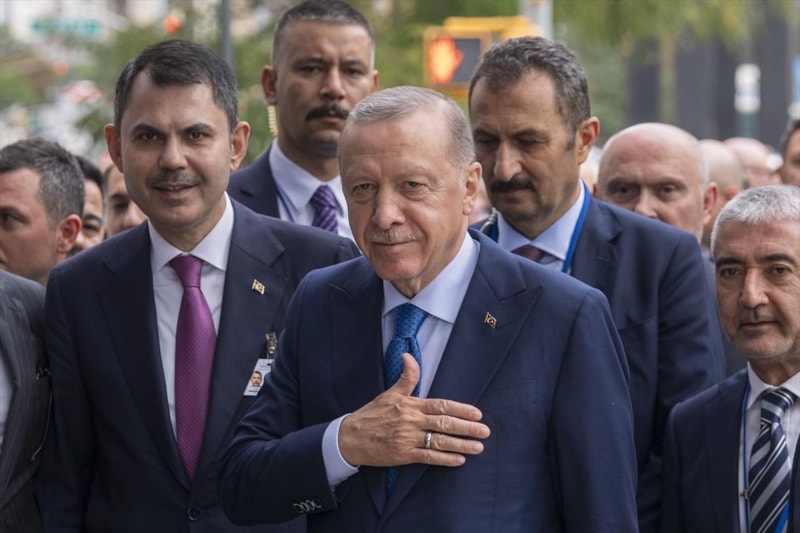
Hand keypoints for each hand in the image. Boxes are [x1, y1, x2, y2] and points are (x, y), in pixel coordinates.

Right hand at [338, 354, 489, 467]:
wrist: (350, 437)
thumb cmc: (372, 414)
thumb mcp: (389, 393)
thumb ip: (406, 377)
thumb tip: (408, 356)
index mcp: (410, 404)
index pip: (441, 405)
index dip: (460, 409)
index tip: (477, 413)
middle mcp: (411, 421)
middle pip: (444, 423)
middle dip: (467, 428)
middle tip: (485, 431)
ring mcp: (407, 438)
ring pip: (439, 441)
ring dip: (461, 445)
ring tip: (478, 447)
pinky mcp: (403, 455)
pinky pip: (427, 457)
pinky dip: (444, 459)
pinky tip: (459, 460)